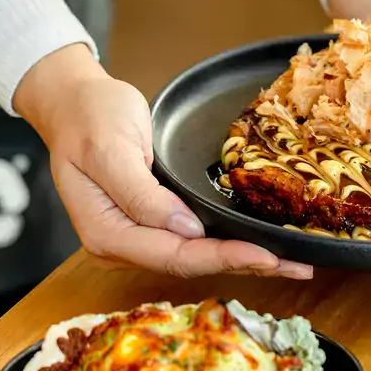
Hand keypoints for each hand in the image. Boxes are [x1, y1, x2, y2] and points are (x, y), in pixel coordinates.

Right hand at [13, 45, 312, 278]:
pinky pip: (194, 241)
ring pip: (197, 257)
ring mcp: (137, 236)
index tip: (266, 256)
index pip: (174, 255)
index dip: (224, 257)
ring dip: (243, 261)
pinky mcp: (152, 223)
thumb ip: (142, 194)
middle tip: (296, 268)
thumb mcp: (110, 148)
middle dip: (245, 265)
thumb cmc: (89, 117)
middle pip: (191, 263)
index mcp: (106, 232)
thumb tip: (186, 229)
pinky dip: (228, 245)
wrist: (75, 102)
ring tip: (290, 265)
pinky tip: (258, 248)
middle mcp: (122, 244)